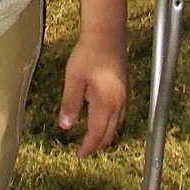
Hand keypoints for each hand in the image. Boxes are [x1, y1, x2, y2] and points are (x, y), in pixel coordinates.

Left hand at [58, 31, 127, 157]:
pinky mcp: (125, 88)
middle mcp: (119, 103)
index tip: (80, 155)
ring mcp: (124, 96)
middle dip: (98, 144)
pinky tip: (104, 120)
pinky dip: (112, 123)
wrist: (106, 34)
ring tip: (94, 140)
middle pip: (110, 132)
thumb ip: (70, 103)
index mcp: (105, 103)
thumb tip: (65, 126)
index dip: (88, 146)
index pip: (98, 133)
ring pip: (118, 124)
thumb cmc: (87, 54)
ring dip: (106, 135)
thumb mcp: (73, 78)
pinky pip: (121, 114)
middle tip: (85, 151)